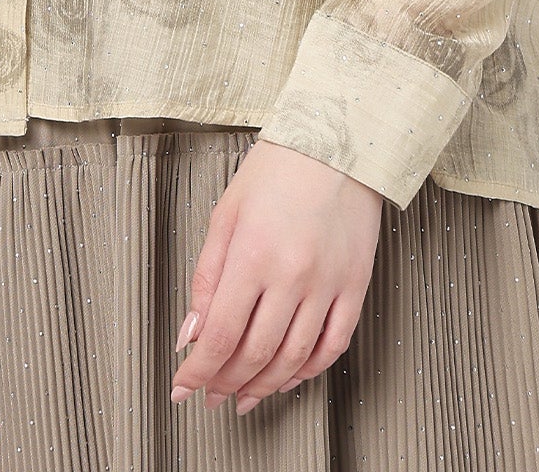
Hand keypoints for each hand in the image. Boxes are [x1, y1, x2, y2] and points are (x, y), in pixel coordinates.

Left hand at [169, 139, 382, 414]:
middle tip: (211, 395)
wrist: (335, 143)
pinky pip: (332, 346)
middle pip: (255, 354)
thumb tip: (192, 333)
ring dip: (264, 386)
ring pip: (293, 359)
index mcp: (252, 255)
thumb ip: (206, 277)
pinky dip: (308, 371)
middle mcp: (292, 276)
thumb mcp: (225, 215)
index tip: (183, 387)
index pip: (220, 335)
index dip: (198, 371)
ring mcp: (327, 285)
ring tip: (243, 395)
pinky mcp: (355, 287)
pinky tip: (288, 378)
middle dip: (226, 383)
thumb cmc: (275, 171)